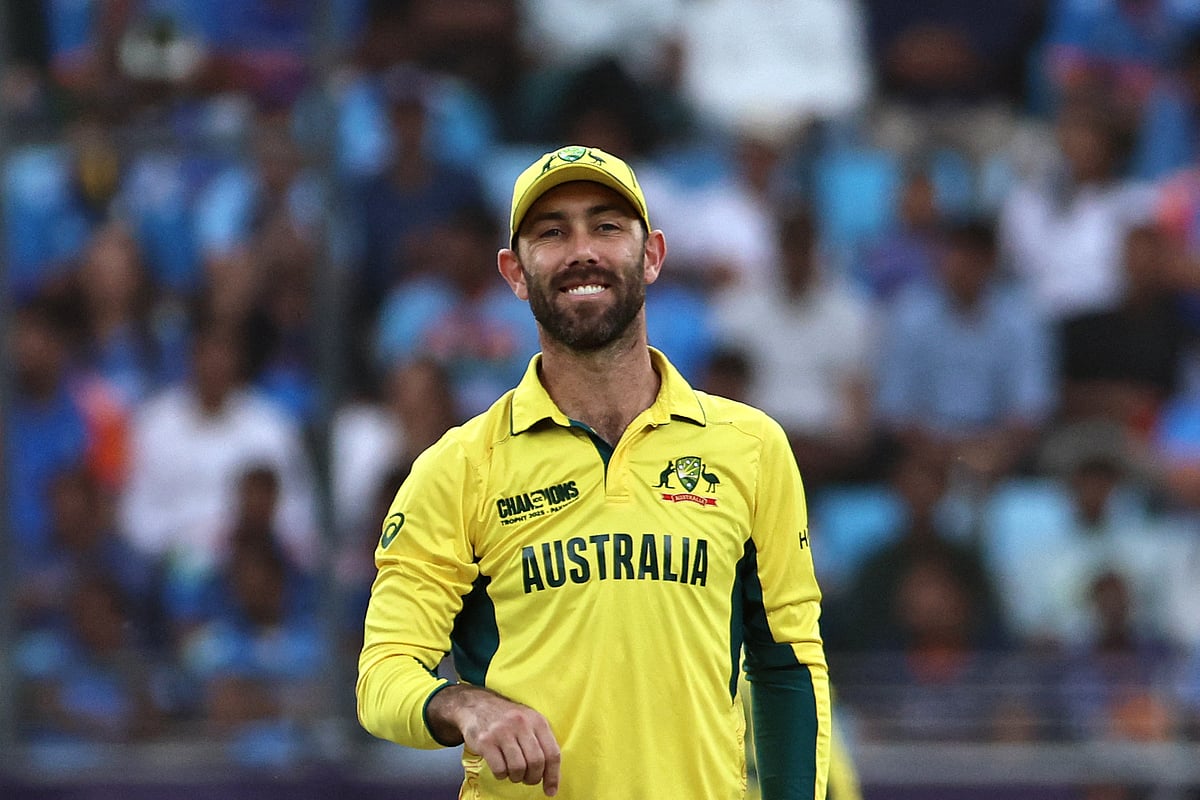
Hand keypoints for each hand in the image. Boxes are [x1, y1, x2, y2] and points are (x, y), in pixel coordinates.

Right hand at [427, 684, 561, 795]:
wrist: (476, 705)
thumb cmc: (507, 718)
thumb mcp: (529, 722)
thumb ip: (541, 743)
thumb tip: (552, 776)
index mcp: (537, 720)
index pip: (552, 753)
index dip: (553, 776)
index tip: (551, 790)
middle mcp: (521, 724)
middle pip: (536, 762)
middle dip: (533, 778)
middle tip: (528, 779)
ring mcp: (502, 732)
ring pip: (518, 768)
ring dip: (517, 777)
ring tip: (513, 773)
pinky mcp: (485, 741)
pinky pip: (499, 769)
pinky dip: (501, 775)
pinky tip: (500, 768)